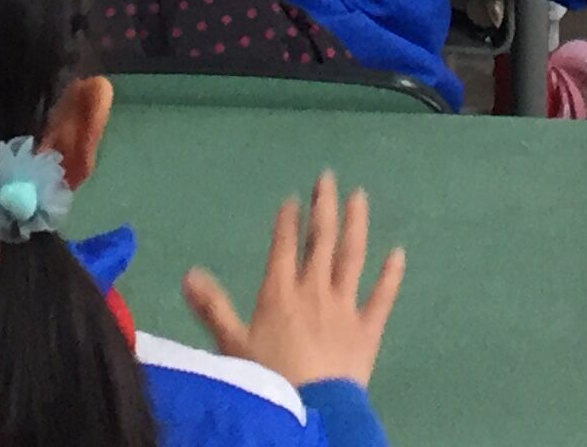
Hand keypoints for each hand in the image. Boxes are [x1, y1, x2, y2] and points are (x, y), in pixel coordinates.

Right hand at [181, 172, 404, 394]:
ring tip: (359, 196)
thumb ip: (212, 307)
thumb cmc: (268, 380)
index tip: (293, 198)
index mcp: (280, 292)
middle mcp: (314, 290)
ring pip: (352, 257)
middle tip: (328, 177)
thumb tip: (188, 273)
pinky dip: (391, 274)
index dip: (288, 221)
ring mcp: (344, 306)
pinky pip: (382, 296)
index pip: (284, 246)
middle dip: (323, 207)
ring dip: (355, 225)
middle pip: (320, 241)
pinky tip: (399, 252)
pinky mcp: (368, 328)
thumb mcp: (231, 346)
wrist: (313, 409)